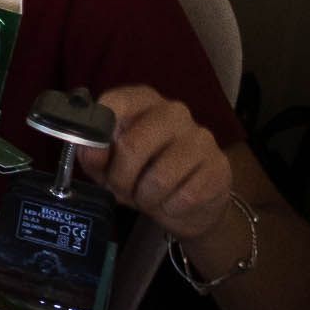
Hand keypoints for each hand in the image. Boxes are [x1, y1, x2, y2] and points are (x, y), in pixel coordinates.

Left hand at [81, 85, 240, 245]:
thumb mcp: (110, 164)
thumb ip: (94, 154)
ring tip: (147, 197)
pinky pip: (183, 197)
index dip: (99, 131)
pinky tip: (172, 202)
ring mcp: (201, 138)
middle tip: (120, 189)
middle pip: (133, 145)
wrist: (189, 205)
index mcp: (144, 101)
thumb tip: (90, 147)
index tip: (96, 152)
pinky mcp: (219, 168)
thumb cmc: (143, 176)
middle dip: (119, 178)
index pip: (116, 102)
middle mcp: (174, 112)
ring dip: (144, 198)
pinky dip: (169, 208)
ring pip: (158, 178)